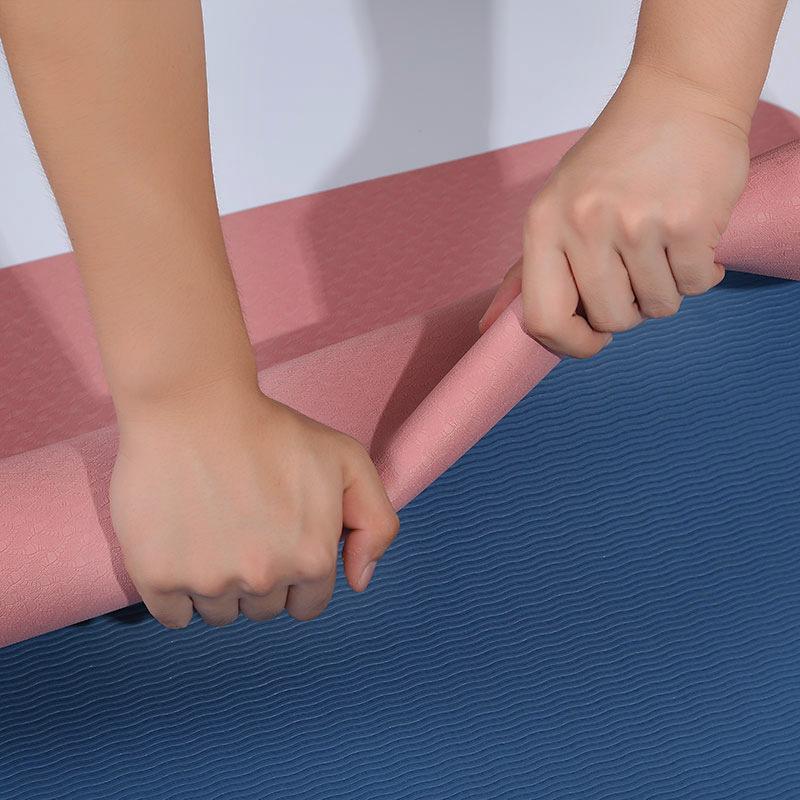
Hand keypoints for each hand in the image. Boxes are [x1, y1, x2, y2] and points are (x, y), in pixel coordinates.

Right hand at [110, 381, 398, 628]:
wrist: (194, 406)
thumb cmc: (272, 430)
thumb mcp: (347, 461)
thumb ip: (376, 523)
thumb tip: (359, 582)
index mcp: (311, 559)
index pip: (307, 603)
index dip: (294, 575)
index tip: (278, 542)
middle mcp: (263, 578)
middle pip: (262, 609)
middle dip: (258, 578)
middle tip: (242, 527)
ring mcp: (208, 581)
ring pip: (218, 612)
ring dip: (217, 586)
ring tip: (211, 531)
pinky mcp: (157, 576)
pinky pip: (174, 615)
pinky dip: (176, 594)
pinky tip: (182, 551)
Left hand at [479, 66, 751, 356]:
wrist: (681, 94)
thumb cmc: (614, 158)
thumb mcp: (556, 204)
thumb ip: (528, 267)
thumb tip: (490, 323)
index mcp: (543, 225)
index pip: (542, 318)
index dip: (570, 344)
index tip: (591, 339)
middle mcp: (585, 225)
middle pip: (609, 319)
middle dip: (629, 312)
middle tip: (636, 276)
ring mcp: (637, 224)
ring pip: (657, 306)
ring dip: (665, 290)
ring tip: (663, 249)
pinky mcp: (689, 222)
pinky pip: (695, 285)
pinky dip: (700, 274)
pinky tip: (692, 240)